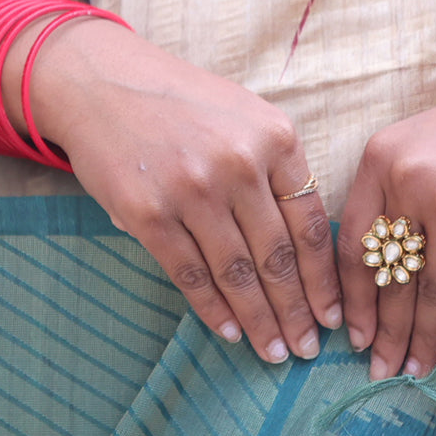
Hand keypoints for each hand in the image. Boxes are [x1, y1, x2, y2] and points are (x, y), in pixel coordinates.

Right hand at [19, 18, 342, 363]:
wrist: (103, 83)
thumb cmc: (182, 104)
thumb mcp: (245, 117)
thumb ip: (277, 171)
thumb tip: (305, 252)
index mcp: (275, 138)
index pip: (309, 224)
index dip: (323, 278)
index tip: (332, 315)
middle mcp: (238, 163)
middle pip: (277, 256)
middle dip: (296, 312)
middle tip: (307, 348)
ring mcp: (192, 190)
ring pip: (237, 273)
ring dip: (258, 321)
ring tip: (273, 352)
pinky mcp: (147, 213)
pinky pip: (190, 274)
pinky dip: (212, 310)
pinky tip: (228, 332)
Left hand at [337, 62, 435, 380]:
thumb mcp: (423, 146)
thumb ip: (392, 195)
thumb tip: (371, 276)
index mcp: (382, 157)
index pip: (353, 244)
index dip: (351, 298)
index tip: (351, 334)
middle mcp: (411, 179)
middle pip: (389, 276)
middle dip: (383, 332)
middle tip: (378, 369)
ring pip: (430, 293)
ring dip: (421, 340)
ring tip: (413, 369)